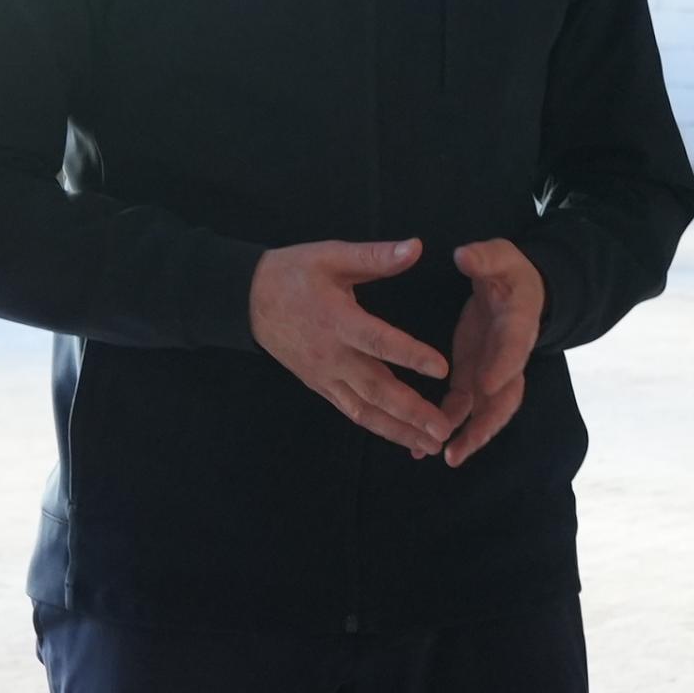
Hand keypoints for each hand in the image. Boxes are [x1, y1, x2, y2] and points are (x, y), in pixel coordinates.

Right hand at [251, 239, 451, 456]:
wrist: (249, 300)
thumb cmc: (294, 274)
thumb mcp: (331, 256)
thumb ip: (375, 257)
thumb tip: (415, 247)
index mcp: (338, 320)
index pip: (378, 341)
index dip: (410, 355)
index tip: (442, 368)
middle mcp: (333, 355)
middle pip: (376, 389)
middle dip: (412, 411)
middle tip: (444, 429)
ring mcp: (325, 376)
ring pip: (365, 410)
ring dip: (399, 429)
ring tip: (432, 445)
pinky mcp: (321, 386)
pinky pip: (352, 412)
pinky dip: (378, 427)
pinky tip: (403, 438)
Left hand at [432, 241, 545, 467]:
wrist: (516, 290)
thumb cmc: (507, 271)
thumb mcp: (500, 256)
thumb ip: (485, 257)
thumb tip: (464, 255)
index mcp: (519, 323)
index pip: (514, 347)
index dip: (502, 366)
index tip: (486, 384)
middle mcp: (509, 357)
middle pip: (506, 396)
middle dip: (486, 423)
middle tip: (463, 444)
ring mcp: (491, 372)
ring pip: (485, 410)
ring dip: (466, 435)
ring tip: (443, 456)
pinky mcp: (473, 378)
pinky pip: (463, 409)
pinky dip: (447, 428)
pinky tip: (422, 448)